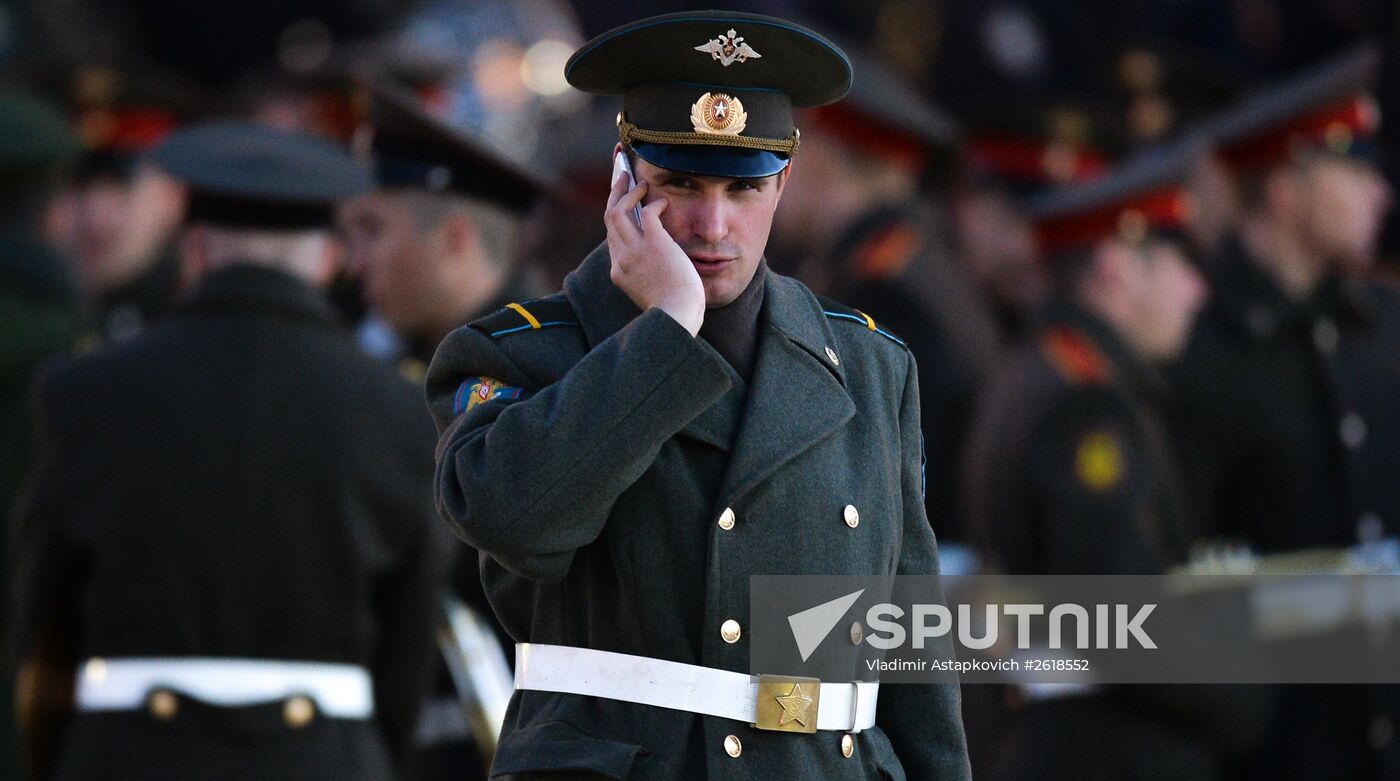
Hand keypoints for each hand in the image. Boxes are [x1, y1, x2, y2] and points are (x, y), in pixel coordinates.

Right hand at [604, 168, 704, 335]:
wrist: (677, 318)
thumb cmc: (673, 310)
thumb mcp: (650, 291)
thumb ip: (647, 273)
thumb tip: (659, 257)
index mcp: (618, 272)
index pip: (612, 238)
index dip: (617, 218)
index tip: (623, 205)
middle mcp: (621, 259)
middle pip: (609, 218)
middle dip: (615, 194)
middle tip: (622, 177)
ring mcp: (634, 251)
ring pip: (618, 210)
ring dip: (628, 192)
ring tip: (639, 181)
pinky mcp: (653, 244)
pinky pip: (647, 212)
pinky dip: (653, 203)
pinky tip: (663, 202)